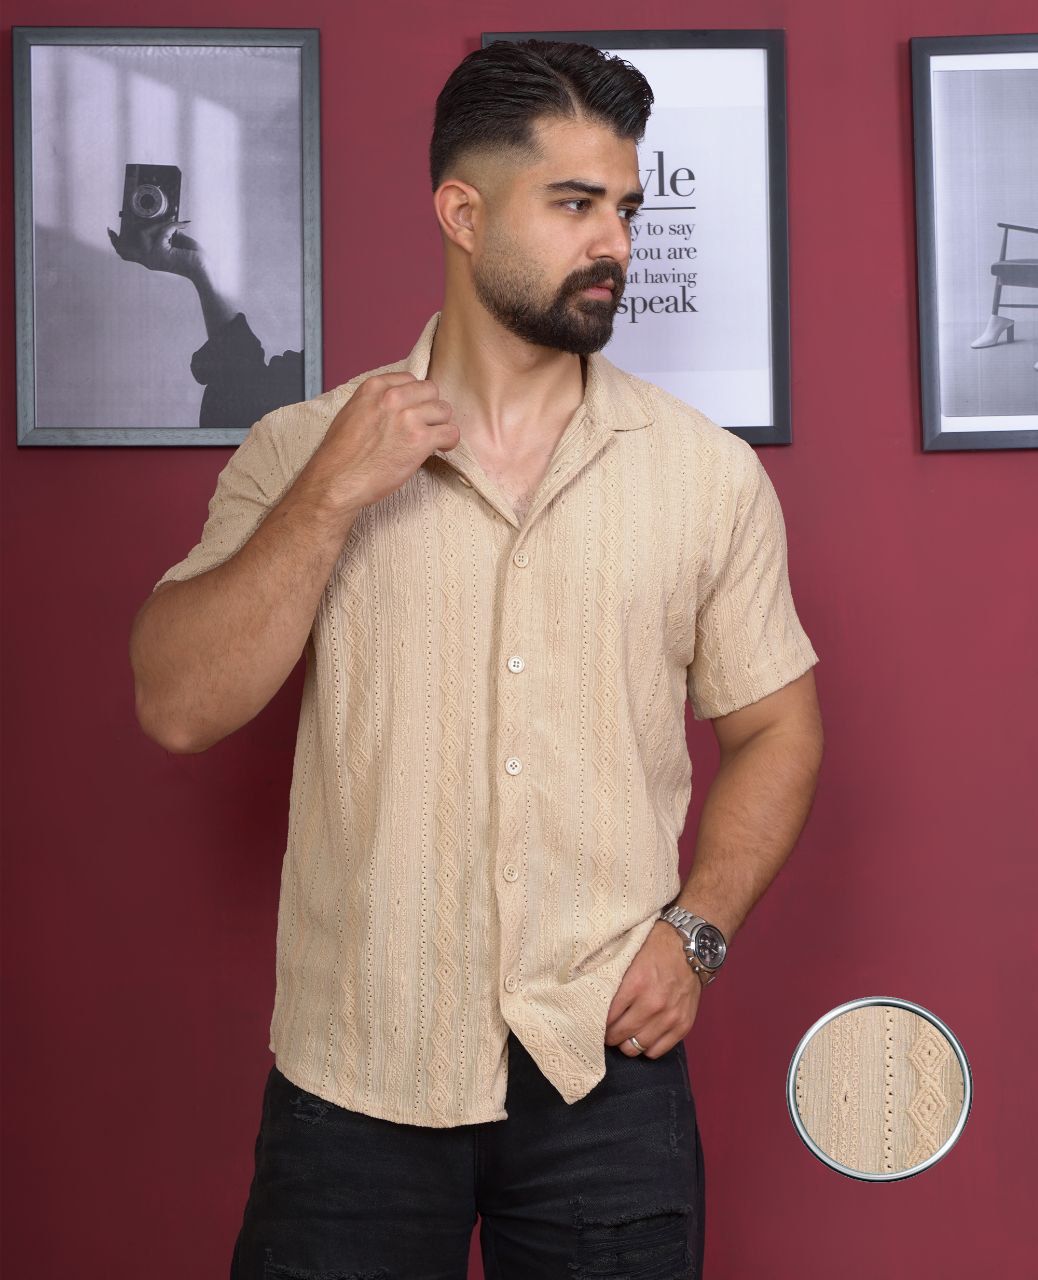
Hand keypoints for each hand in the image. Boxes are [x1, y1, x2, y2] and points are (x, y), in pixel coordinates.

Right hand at [107, 216, 203, 279]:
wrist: (203, 269)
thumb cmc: (194, 258)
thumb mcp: (177, 242)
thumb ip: (166, 234)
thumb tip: (161, 221)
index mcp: (150, 259)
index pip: (126, 254)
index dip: (115, 243)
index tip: (110, 232)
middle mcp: (148, 260)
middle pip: (130, 243)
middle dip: (138, 230)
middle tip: (157, 223)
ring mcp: (152, 257)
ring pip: (145, 232)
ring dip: (161, 225)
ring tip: (176, 225)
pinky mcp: (159, 252)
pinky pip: (162, 231)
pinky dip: (173, 225)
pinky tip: (183, 226)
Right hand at [294, 371, 461, 516]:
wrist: (337, 480)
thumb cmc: (340, 454)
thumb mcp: (351, 412)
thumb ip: (375, 403)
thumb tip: (395, 406)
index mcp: (374, 387)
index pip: (411, 379)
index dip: (415, 398)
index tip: (413, 411)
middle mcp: (393, 397)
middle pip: (431, 391)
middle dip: (430, 409)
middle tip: (425, 426)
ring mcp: (408, 418)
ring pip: (444, 410)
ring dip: (441, 425)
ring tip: (432, 440)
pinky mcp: (420, 440)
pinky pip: (450, 432)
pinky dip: (449, 441)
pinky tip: (441, 449)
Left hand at [605, 920, 702, 1057]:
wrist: (692, 947)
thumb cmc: (657, 948)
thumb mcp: (630, 956)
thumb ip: (613, 978)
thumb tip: (592, 997)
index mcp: (636, 984)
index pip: (607, 1017)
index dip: (597, 1021)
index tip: (595, 1019)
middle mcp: (653, 1003)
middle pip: (619, 1035)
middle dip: (609, 1034)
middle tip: (607, 1029)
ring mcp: (670, 1017)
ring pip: (637, 1048)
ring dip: (627, 1042)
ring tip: (624, 1033)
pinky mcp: (683, 1025)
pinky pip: (658, 1051)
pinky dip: (647, 1046)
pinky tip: (643, 1034)